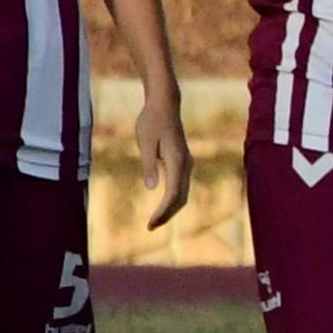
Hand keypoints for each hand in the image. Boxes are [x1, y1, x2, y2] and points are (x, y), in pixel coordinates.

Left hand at [135, 84, 192, 228]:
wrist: (164, 105)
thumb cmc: (151, 121)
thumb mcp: (145, 142)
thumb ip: (149, 165)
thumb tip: (151, 188)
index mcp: (177, 161)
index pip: (173, 194)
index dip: (163, 211)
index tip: (150, 223)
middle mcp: (186, 165)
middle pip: (181, 198)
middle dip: (167, 214)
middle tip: (150, 227)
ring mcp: (186, 164)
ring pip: (183, 193)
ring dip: (170, 209)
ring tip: (154, 221)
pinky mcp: (182, 162)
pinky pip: (181, 186)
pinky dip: (172, 199)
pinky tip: (162, 205)